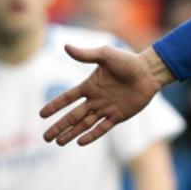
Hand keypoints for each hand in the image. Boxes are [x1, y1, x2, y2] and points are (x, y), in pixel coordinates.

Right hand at [40, 45, 172, 145]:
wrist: (149, 72)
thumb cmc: (128, 61)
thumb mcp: (105, 55)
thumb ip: (86, 54)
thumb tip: (65, 46)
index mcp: (89, 86)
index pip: (67, 98)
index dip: (54, 106)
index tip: (41, 115)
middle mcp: (96, 99)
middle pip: (73, 116)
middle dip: (59, 127)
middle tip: (45, 138)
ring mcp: (106, 109)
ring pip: (85, 124)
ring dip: (71, 133)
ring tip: (59, 143)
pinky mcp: (119, 116)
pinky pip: (102, 128)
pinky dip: (92, 135)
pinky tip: (80, 142)